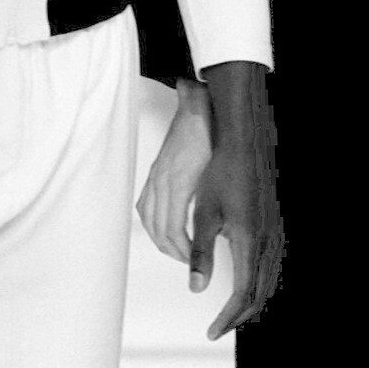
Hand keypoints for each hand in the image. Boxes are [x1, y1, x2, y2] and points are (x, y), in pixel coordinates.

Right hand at [136, 81, 211, 263]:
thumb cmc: (210, 134)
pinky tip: (161, 228)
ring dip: (161, 240)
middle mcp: (161, 182)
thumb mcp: (218, 170)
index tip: (195, 259)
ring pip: (148, 220)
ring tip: (178, 249)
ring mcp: (155, 177)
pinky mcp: (154, 172)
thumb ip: (215, 198)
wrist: (196, 107)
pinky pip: (144, 205)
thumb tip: (224, 228)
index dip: (183, 251)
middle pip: (158, 230)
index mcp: (178, 183)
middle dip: (174, 251)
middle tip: (191, 260)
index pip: (173, 230)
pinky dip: (151, 223)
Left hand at [190, 123, 283, 339]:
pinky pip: (270, 267)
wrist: (246, 144)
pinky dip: (256, 285)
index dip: (226, 318)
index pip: (242, 296)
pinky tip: (241, 284)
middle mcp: (268, 243)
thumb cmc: (221, 175)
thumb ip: (200, 254)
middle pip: (259, 296)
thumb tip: (195, 288)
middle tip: (217, 329)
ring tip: (227, 313)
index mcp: (250, 242)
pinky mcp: (275, 228)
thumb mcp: (204, 214)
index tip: (211, 332)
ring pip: (267, 283)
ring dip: (248, 302)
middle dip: (238, 317)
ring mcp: (275, 235)